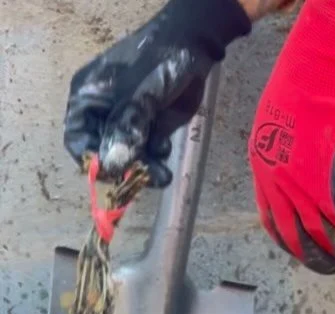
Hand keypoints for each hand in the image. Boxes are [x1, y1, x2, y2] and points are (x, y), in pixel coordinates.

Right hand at [64, 0, 251, 184]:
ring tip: (162, 175)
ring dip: (144, 169)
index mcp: (88, 98)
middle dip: (123, 168)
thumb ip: (125, 130)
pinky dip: (156, 159)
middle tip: (143, 178)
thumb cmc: (156, 64)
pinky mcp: (149, 130)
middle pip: (105, 153)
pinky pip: (147, 155)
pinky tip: (165, 147)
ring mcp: (127, 124)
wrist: (192, 49)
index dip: (91, 160)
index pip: (77, 138)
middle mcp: (103, 114)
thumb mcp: (139, 97)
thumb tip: (110, 167)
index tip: (111, 175)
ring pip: (129, 158)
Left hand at [249, 0, 334, 273]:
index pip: (272, 220)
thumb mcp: (279, 124)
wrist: (322, 69)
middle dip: (317, 258)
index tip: (303, 251)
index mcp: (263, 170)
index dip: (289, 241)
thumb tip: (309, 179)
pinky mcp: (333, 183)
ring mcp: (307, 185)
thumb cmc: (304, 85)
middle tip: (334, 265)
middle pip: (298, 236)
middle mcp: (280, 183)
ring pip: (326, 232)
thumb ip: (289, 159)